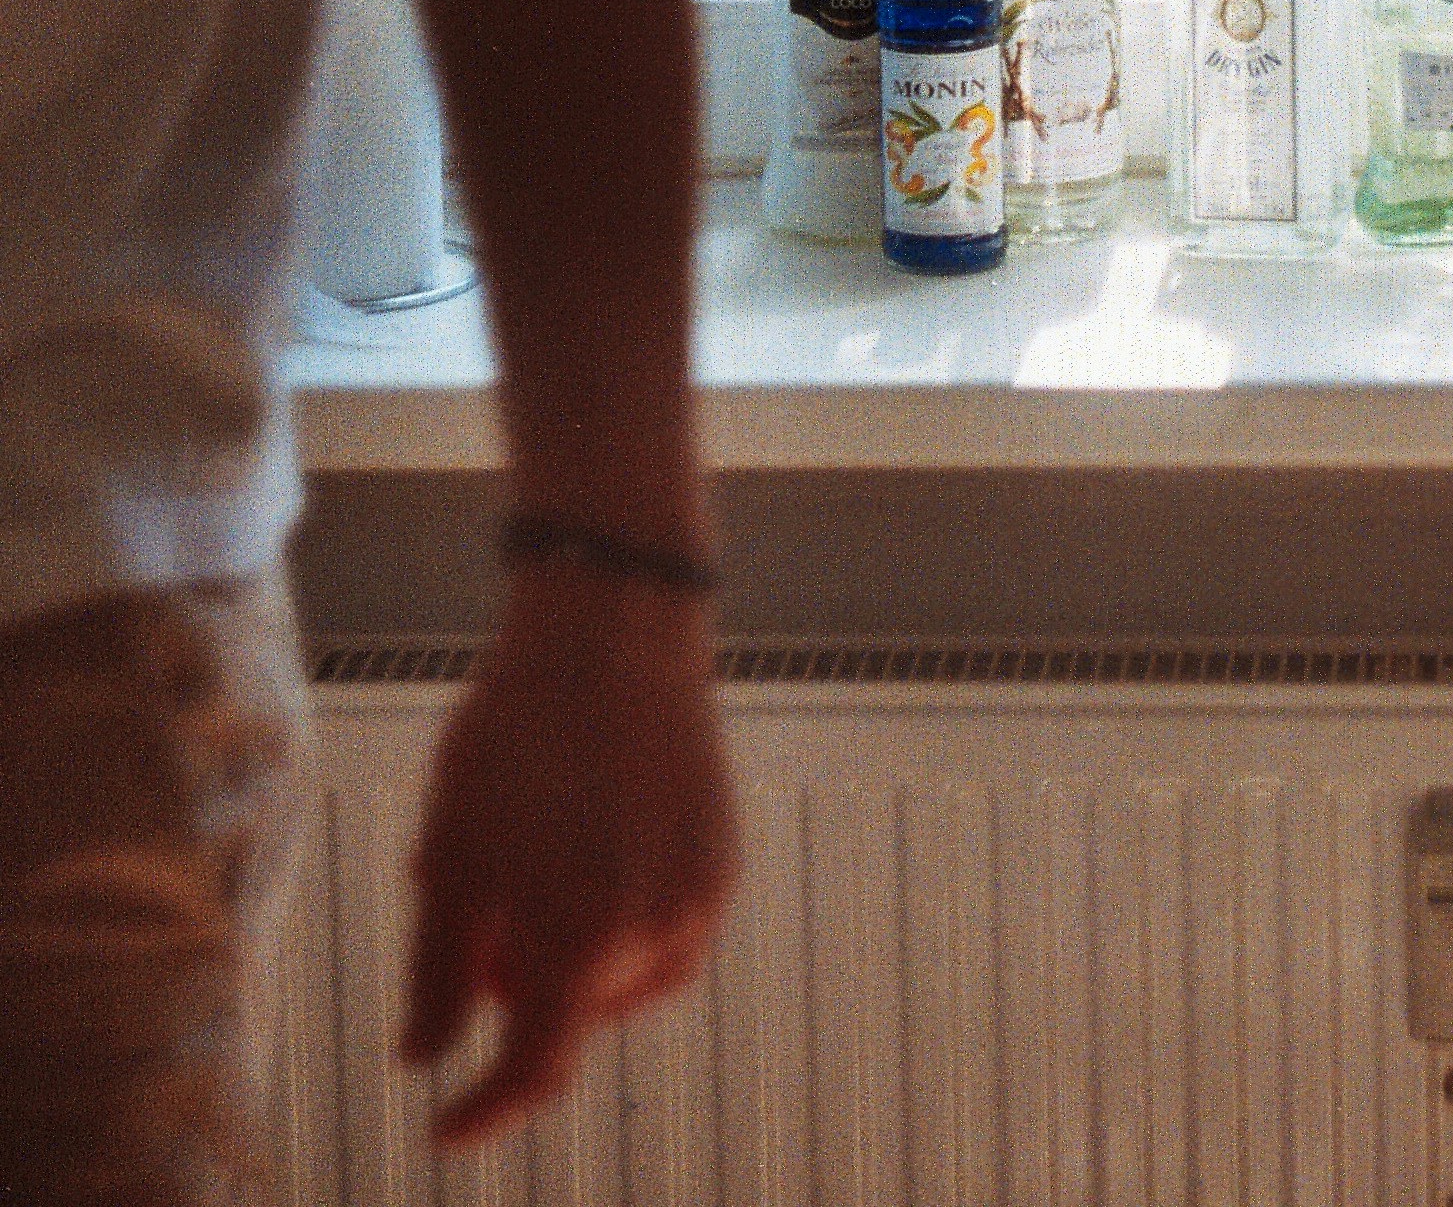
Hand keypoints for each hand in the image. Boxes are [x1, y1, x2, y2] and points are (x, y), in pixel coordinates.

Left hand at [399, 567, 740, 1148]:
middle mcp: (654, 933)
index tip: (445, 1128)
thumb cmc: (517, 735)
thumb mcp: (451, 855)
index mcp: (579, 941)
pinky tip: (589, 847)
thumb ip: (435, 974)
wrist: (612, 629)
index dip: (485, 1111)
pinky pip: (669, 931)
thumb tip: (423, 1059)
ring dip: (576, 960)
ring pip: (626, 981)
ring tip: (536, 870)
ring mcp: (700, 896)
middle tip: (483, 911)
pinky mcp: (724, 860)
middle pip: (574, 1014)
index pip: (535, 1070)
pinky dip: (622, 921)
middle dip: (521, 986)